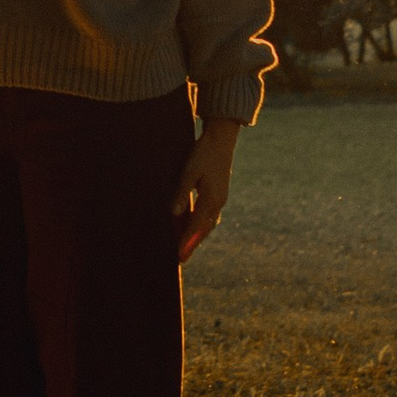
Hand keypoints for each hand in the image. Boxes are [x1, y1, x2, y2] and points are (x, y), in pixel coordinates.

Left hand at [173, 117, 241, 266]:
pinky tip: (193, 225)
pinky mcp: (219, 193)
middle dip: (192, 244)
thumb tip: (174, 213)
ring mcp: (220, 198)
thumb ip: (182, 193)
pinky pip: (209, 215)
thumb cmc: (203, 153)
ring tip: (186, 247)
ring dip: (197, 236)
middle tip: (182, 258)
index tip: (177, 255)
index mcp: (211, 199)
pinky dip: (201, 224)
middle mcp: (218, 202)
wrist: (221, 138)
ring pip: (208, 223)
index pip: (195, 227)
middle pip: (204, 230)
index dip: (185, 241)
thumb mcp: (189, 171)